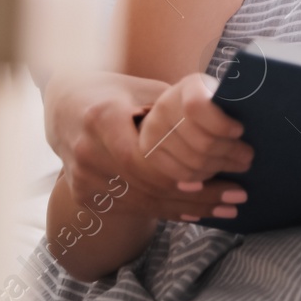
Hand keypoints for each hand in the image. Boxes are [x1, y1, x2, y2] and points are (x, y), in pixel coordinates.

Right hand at [44, 69, 251, 222]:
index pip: (142, 158)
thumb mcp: (142, 88)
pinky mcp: (84, 195)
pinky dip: (166, 211)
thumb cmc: (112, 92)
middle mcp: (87, 151)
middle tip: (237, 197)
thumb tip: (224, 117)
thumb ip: (175, 105)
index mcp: (101, 117)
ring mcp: (82, 178)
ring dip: (188, 209)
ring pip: (143, 203)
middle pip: (149, 185)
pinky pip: (132, 209)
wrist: (63, 107)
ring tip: (226, 209)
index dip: (182, 172)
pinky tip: (196, 213)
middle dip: (198, 195)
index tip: (223, 175)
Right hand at [134, 74, 253, 219]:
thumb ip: (235, 105)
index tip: (240, 131)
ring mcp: (152, 135)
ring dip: (219, 175)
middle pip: (199, 143)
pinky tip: (220, 196)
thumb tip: (260, 119)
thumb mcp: (224, 94)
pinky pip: (178, 179)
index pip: (197, 107)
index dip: (219, 123)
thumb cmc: (215, 102)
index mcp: (188, 88)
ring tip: (240, 181)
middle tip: (248, 159)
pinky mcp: (147, 158)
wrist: (176, 108)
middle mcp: (165, 110)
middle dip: (229, 154)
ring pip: (190, 166)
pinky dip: (202, 190)